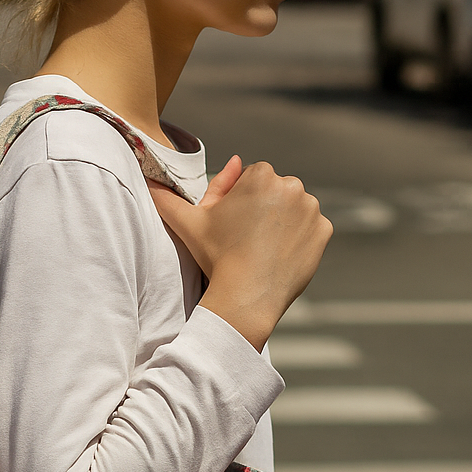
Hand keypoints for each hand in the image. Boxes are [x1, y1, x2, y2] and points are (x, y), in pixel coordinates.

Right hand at [149, 155, 331, 350]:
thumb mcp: (187, 223)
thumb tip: (147, 176)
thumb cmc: (216, 256)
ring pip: (294, 208)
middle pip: (276, 191)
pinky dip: (299, 239)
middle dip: (263, 208)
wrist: (246, 296)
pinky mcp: (324, 231)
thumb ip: (165, 197)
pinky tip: (279, 254)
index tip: (233, 224)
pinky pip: (311, 228)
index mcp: (261, 175)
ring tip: (261, 247)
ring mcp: (312, 209)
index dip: (240, 201)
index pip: (252, 178)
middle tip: (245, 238)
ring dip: (282, 221)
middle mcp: (292, 185)